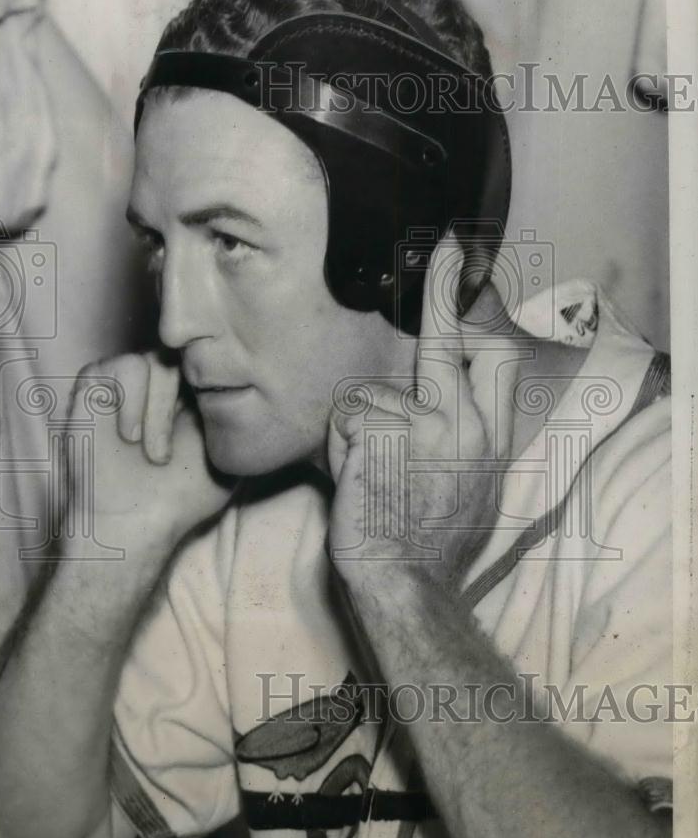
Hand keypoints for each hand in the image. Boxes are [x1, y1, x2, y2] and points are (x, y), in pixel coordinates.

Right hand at [66, 351, 235, 557]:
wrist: (130, 520)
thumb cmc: (182, 496)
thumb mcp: (232, 454)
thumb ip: (244, 414)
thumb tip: (254, 380)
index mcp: (198, 391)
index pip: (215, 358)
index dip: (215, 384)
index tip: (206, 430)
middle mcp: (166, 380)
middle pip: (186, 355)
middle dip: (180, 408)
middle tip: (166, 456)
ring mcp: (131, 379)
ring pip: (157, 360)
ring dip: (157, 411)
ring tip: (151, 453)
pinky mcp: (97, 381)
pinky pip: (125, 365)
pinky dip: (131, 401)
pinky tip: (129, 436)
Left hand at [328, 237, 520, 592]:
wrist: (406, 584)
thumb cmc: (436, 544)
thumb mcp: (479, 491)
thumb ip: (471, 441)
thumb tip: (463, 404)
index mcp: (490, 438)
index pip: (497, 359)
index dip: (480, 321)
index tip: (469, 286)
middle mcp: (463, 425)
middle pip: (448, 342)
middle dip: (442, 291)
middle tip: (442, 253)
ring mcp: (420, 428)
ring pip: (374, 393)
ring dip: (361, 424)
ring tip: (369, 470)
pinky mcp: (379, 436)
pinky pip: (347, 418)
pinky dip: (340, 443)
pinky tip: (351, 475)